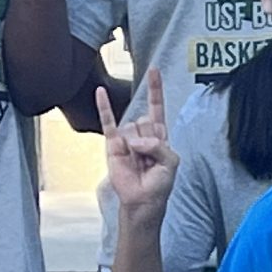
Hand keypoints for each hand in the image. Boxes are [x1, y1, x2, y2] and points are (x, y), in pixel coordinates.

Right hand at [98, 77, 177, 217]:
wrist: (142, 201)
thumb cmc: (159, 184)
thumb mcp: (171, 163)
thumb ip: (159, 146)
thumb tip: (133, 140)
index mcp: (159, 136)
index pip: (157, 108)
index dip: (156, 90)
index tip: (155, 70)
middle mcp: (142, 133)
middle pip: (145, 120)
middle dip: (148, 138)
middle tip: (148, 159)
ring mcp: (126, 138)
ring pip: (132, 126)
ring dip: (136, 144)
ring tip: (137, 162)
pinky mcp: (113, 145)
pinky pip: (108, 123)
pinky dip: (104, 107)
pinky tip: (100, 92)